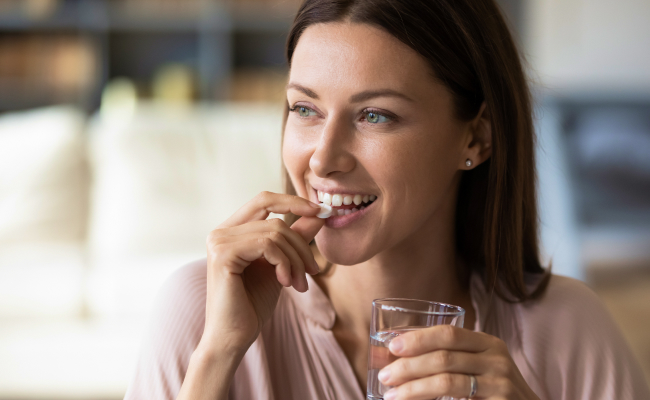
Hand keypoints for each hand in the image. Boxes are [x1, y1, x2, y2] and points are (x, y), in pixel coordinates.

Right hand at [198, 191, 324, 354]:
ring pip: (275, 233)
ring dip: (296, 259)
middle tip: (313, 270)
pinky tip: (286, 282)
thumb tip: (318, 214)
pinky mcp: (223, 254)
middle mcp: (220, 231)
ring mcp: (219, 241)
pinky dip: (285, 263)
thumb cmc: (253, 303)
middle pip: (274, 218)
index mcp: (231, 230)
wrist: (234, 336)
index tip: (321, 211)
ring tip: (300, 283)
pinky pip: (268, 245)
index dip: (293, 201)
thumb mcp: (281, 265)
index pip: (264, 200)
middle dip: (300, 243)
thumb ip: (295, 238)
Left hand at [377, 325, 539, 399]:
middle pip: (444, 358)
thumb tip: (383, 354)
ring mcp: (501, 385)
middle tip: (385, 376)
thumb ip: (439, 358)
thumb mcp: (473, 366)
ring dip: (414, 390)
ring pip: (448, 383)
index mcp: (488, 344)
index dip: (418, 338)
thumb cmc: (492, 389)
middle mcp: (497, 361)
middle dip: (409, 367)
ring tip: (392, 396)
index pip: (449, 334)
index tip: (392, 347)